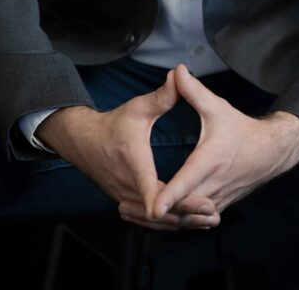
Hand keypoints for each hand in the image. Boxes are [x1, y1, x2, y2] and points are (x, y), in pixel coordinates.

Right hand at [36, 70, 217, 230]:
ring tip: (208, 221)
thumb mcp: (137, 107)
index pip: (148, 187)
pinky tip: (190, 222)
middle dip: (186, 212)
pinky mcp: (128, 203)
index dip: (164, 200)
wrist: (84, 142)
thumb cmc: (113, 124)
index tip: (183, 206)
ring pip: (155, 220)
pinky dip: (169, 222)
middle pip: (159, 210)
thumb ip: (161, 96)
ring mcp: (127, 198)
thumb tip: (179, 76)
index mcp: (133, 161)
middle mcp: (128, 186)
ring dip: (181, 221)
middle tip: (213, 213)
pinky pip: (149, 220)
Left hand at [136, 64, 298, 222]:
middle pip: (180, 208)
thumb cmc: (242, 130)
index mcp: (210, 161)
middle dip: (152, 212)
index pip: (186, 182)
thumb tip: (177, 70)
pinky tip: (153, 220)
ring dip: (160, 220)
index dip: (169, 196)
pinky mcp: (217, 207)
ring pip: (186, 219)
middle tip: (122, 207)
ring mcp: (216, 200)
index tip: (152, 207)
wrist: (270, 152)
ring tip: (130, 214)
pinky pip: (193, 220)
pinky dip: (174, 221)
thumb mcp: (217, 107)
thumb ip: (193, 91)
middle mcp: (213, 185)